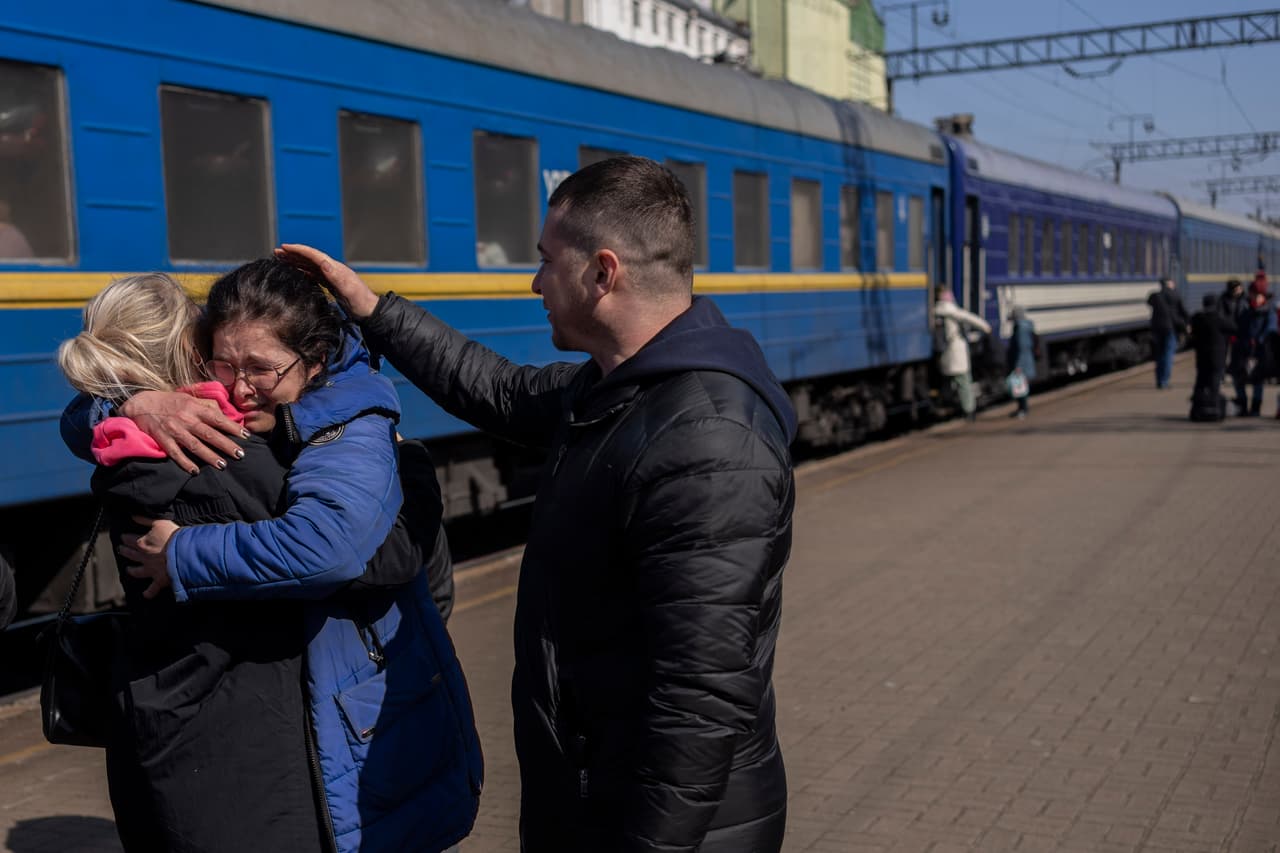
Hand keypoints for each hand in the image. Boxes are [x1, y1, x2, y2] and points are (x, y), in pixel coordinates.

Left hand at [119, 517, 179, 599]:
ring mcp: (150, 570)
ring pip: (137, 571)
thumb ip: (145, 519)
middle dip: (124, 551)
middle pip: (130, 554)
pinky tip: (145, 595)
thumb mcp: (160, 522)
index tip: (123, 536)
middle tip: (120, 549)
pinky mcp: (159, 580)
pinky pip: (152, 589)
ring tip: (128, 569)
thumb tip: (133, 515)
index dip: (125, 537)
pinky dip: (149, 593)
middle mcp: (143, 558)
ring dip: (131, 570)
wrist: (184, 555)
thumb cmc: (174, 537)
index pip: (129, 539)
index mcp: (142, 543)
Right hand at [120, 391, 248, 474]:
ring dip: (209, 456)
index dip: (232, 427)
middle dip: (226, 445)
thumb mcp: (189, 398)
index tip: (246, 436)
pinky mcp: (162, 439)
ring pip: (194, 445)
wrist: (140, 404)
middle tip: (240, 455)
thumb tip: (224, 415)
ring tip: (223, 465)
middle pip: (209, 434)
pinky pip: (175, 453)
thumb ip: (207, 406)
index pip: (218, 419)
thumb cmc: (169, 401)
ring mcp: (174, 430)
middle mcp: (186, 419)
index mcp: (194, 408)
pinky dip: (184, 462)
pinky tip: (195, 471)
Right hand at [275, 244, 378, 318]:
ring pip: (310, 265)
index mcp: (335, 268)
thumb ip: (337, 276)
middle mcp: (333, 270)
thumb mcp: (348, 289)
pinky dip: (303, 271)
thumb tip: (323, 263)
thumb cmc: (361, 302)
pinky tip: (296, 272)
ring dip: (296, 261)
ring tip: (282, 259)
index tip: (285, 247)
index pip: (314, 255)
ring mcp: (331, 277)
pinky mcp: (331, 284)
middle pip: (310, 258)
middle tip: (277, 252)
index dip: (299, 250)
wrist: (369, 312)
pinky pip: (313, 274)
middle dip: (293, 254)